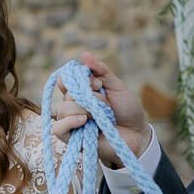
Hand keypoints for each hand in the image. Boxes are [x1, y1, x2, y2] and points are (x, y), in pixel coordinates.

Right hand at [51, 52, 150, 167]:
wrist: (136, 134)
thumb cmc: (127, 111)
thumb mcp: (116, 86)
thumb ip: (101, 70)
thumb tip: (84, 54)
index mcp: (81, 92)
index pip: (64, 80)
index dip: (74, 78)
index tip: (96, 82)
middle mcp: (73, 106)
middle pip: (66, 94)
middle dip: (88, 96)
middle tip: (105, 102)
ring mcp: (71, 122)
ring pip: (62, 109)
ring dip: (85, 110)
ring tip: (101, 117)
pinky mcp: (70, 138)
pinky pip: (57, 128)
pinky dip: (69, 122)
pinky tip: (84, 121)